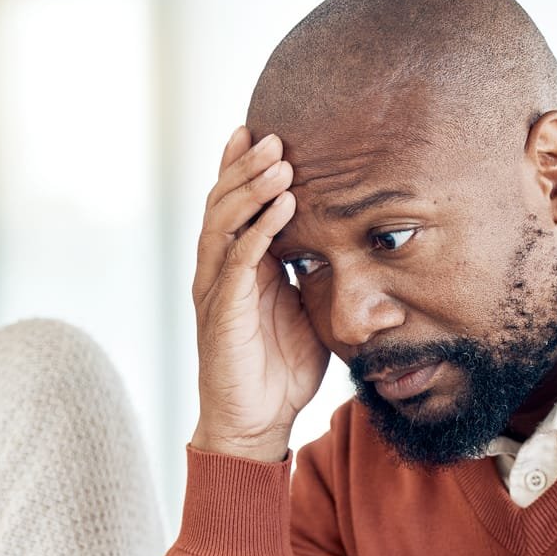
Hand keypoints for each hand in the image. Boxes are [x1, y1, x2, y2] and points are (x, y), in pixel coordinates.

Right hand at [190, 127, 329, 461]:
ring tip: (280, 164)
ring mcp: (216, 289)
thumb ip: (311, 274)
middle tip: (275, 136)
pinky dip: (259, 231)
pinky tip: (281, 209)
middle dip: (247, 166)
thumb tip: (340, 243)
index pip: (235, 204)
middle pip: (223, 202)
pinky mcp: (222, 313)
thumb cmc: (281, 371)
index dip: (243, 168)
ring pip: (223, 223)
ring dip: (251, 190)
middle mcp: (219, 270)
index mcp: (238, 266)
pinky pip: (237, 261)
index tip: (264, 132)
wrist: (258, 423)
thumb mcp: (304, 311)